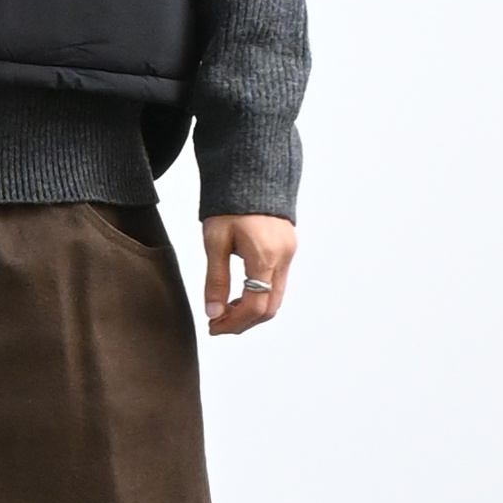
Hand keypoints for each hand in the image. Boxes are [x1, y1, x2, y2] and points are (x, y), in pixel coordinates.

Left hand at [202, 214, 296, 335]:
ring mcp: (289, 254)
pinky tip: (238, 295)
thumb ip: (215, 279)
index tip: (214, 328)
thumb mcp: (215, 242)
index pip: (255, 306)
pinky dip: (259, 296)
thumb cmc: (230, 205)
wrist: (252, 174)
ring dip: (251, 311)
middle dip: (243, 322)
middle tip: (217, 325)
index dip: (234, 323)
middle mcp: (282, 258)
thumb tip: (213, 312)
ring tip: (224, 311)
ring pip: (275, 298)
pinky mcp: (288, 249)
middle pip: (269, 308)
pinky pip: (277, 284)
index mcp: (264, 257)